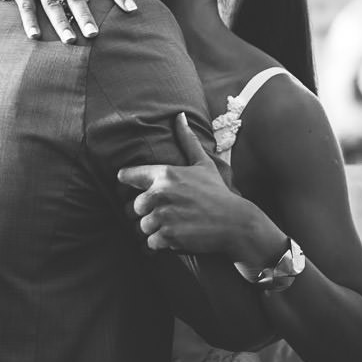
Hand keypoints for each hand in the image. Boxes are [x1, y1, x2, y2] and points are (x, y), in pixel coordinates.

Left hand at [117, 112, 248, 254]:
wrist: (235, 223)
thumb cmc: (217, 193)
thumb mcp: (203, 163)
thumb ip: (187, 140)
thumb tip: (179, 116)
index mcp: (164, 174)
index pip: (126, 176)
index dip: (127, 183)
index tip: (131, 188)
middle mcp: (160, 193)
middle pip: (132, 207)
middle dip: (144, 213)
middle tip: (162, 214)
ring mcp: (163, 216)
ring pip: (140, 227)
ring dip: (151, 230)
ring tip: (168, 227)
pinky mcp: (168, 236)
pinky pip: (149, 243)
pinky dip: (158, 245)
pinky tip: (171, 239)